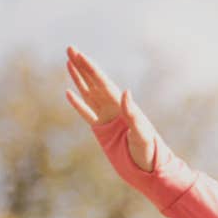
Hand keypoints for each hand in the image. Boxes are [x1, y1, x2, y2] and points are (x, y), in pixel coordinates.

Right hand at [64, 47, 159, 171]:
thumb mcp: (141, 132)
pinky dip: (77, 103)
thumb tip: (126, 92)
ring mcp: (107, 118)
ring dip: (78, 79)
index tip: (79, 54)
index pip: (102, 82)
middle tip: (70, 48)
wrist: (148, 168)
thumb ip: (132, 113)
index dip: (90, 68)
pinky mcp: (101, 130)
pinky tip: (68, 92)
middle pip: (94, 82)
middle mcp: (114, 108)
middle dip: (82, 65)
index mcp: (122, 106)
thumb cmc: (148, 151)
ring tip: (68, 63)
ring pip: (88, 93)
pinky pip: (86, 113)